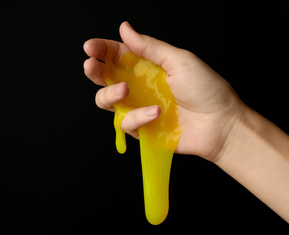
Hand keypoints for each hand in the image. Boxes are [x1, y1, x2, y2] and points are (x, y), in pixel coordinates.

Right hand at [83, 22, 244, 161]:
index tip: (90, 47)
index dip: (102, 50)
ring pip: (106, 101)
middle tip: (92, 66)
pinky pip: (125, 123)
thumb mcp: (179, 61)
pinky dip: (137, 117)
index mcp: (147, 67)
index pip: (118, 55)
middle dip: (94, 71)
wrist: (220, 125)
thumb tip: (125, 29)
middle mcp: (138, 86)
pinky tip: (156, 113)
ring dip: (109, 94)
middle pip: (105, 78)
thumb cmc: (206, 90)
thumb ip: (149, 47)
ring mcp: (138, 108)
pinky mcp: (141, 128)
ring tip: (124, 90)